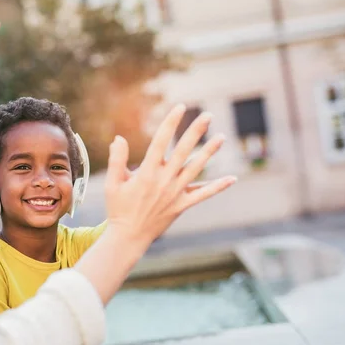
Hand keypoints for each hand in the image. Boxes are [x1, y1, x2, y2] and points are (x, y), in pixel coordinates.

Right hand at [104, 104, 235, 249]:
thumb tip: (119, 138)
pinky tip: (232, 178)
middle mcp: (163, 181)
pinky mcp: (182, 206)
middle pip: (183, 151)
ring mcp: (175, 194)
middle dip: (196, 131)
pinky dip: (217, 187)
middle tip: (207, 115)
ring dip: (209, 152)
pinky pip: (202, 195)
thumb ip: (117, 160)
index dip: (171, 123)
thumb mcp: (112, 184)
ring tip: (222, 137)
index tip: (179, 107)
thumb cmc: (118, 208)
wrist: (129, 237)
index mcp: (146, 173)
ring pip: (196, 169)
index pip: (160, 142)